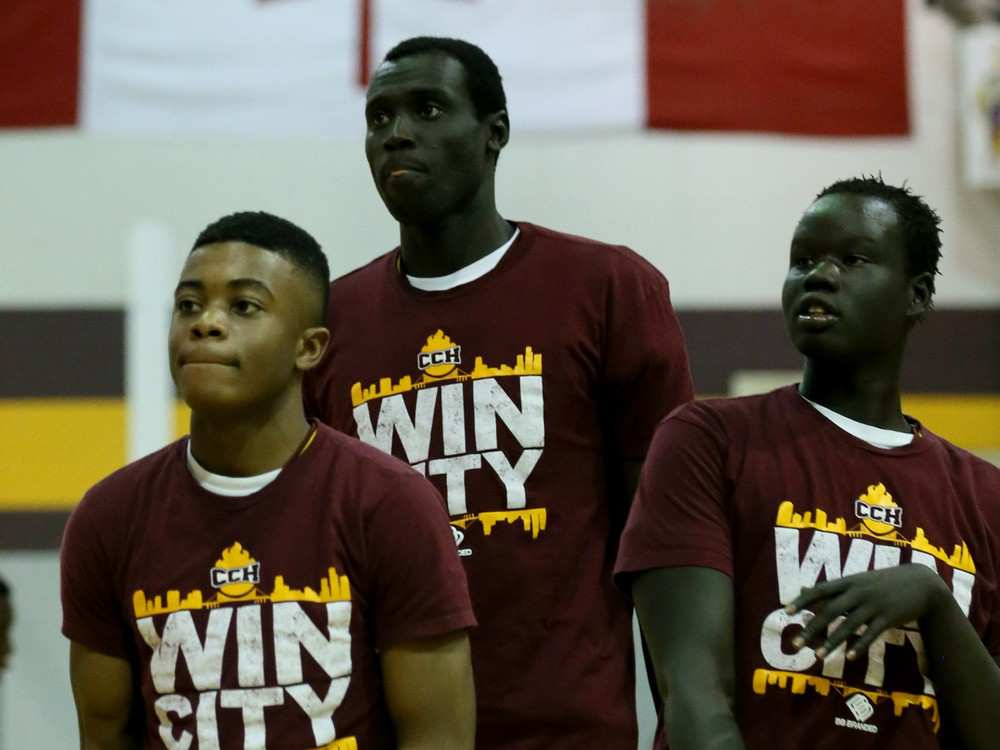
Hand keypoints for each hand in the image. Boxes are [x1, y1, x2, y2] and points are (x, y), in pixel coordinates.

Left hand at [786, 564, 950, 660]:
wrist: (922, 583)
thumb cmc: (884, 582)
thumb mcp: (858, 580)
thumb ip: (833, 588)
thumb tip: (804, 590)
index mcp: (849, 581)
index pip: (821, 590)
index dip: (803, 600)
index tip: (787, 611)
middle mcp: (859, 592)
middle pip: (830, 610)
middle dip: (811, 628)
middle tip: (795, 643)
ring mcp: (874, 604)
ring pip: (848, 625)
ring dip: (832, 642)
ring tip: (818, 656)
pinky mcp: (889, 617)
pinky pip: (871, 634)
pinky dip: (860, 645)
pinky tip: (850, 657)